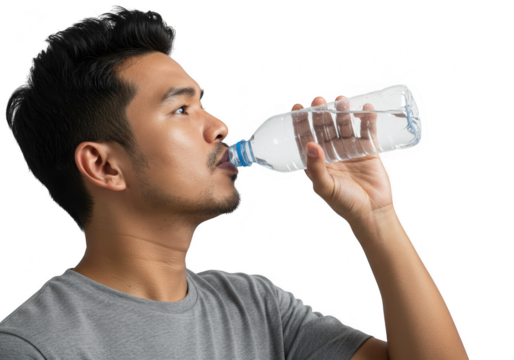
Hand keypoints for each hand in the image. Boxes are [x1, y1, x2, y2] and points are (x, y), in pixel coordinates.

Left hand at [291, 95, 394, 223]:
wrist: (372, 212)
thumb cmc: (345, 203)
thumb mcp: (325, 187)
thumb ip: (315, 168)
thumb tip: (309, 144)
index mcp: (317, 161)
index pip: (305, 137)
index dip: (300, 122)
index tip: (297, 107)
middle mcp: (331, 153)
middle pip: (324, 128)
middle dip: (321, 114)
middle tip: (319, 100)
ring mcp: (349, 150)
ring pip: (344, 126)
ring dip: (343, 113)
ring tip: (342, 101)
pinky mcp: (368, 150)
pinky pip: (367, 131)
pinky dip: (367, 119)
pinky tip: (367, 108)